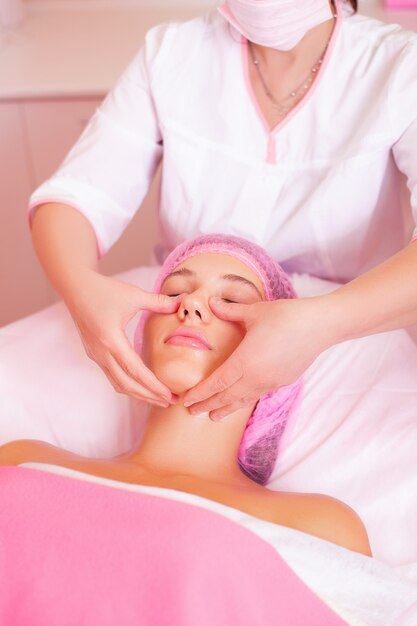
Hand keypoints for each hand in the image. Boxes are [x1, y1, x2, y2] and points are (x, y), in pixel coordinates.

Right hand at [65, 270, 181, 405]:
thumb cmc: (103, 289)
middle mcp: (101, 352)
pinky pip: (111, 375)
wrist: (74, 287)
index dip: (154, 386)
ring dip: (138, 393)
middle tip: (170, 401)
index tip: (170, 395)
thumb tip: (181, 305)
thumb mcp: (133, 294)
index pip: (136, 371)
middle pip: (127, 385)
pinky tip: (141, 384)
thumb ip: (159, 302)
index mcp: (111, 340)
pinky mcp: (94, 353)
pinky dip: (128, 384)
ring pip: (117, 383)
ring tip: (158, 398)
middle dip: (149, 396)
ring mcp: (96, 355)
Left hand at [183, 295, 334, 419]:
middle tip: (192, 412)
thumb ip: (230, 311)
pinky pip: (258, 394)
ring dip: (226, 408)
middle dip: (208, 405)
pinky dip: (244, 400)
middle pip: (227, 396)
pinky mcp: (283, 381)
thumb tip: (211, 303)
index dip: (201, 393)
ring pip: (243, 399)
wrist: (321, 326)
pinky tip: (240, 400)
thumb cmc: (287, 315)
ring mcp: (271, 381)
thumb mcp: (255, 311)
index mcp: (246, 361)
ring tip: (213, 416)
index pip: (217, 382)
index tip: (187, 400)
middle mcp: (257, 376)